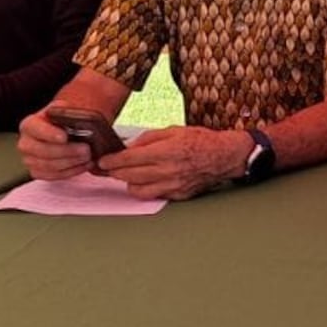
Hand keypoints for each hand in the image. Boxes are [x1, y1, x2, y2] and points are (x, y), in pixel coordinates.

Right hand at [18, 108, 94, 180]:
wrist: (59, 131)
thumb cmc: (62, 120)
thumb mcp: (63, 110)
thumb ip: (67, 112)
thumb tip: (76, 118)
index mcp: (29, 125)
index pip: (36, 129)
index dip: (50, 134)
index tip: (65, 137)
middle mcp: (25, 144)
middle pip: (44, 151)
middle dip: (67, 151)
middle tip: (86, 149)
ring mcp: (29, 160)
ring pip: (50, 166)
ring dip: (71, 162)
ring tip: (88, 157)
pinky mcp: (37, 172)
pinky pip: (53, 176)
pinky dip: (71, 172)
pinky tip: (84, 165)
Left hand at [101, 126, 249, 201]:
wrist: (223, 156)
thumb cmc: (201, 141)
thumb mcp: (173, 130)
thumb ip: (149, 138)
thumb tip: (130, 146)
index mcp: (166, 151)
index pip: (129, 159)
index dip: (111, 161)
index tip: (102, 161)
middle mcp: (167, 170)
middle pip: (129, 176)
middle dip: (113, 172)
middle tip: (107, 168)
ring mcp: (172, 185)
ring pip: (137, 190)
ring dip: (128, 182)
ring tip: (128, 174)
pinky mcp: (177, 195)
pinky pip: (153, 195)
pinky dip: (144, 189)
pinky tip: (145, 180)